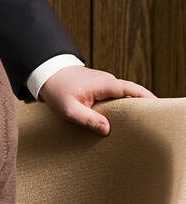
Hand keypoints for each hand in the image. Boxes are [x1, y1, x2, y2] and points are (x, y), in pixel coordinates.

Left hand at [38, 65, 153, 135]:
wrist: (47, 74)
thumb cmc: (57, 90)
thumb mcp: (68, 109)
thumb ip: (88, 119)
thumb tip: (107, 129)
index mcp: (102, 84)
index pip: (130, 89)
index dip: (145, 97)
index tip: (157, 106)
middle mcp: (107, 81)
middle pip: (131, 95)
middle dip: (141, 107)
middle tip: (148, 124)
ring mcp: (105, 83)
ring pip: (123, 97)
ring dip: (129, 109)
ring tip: (135, 126)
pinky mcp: (101, 87)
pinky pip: (115, 97)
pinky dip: (119, 107)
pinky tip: (119, 120)